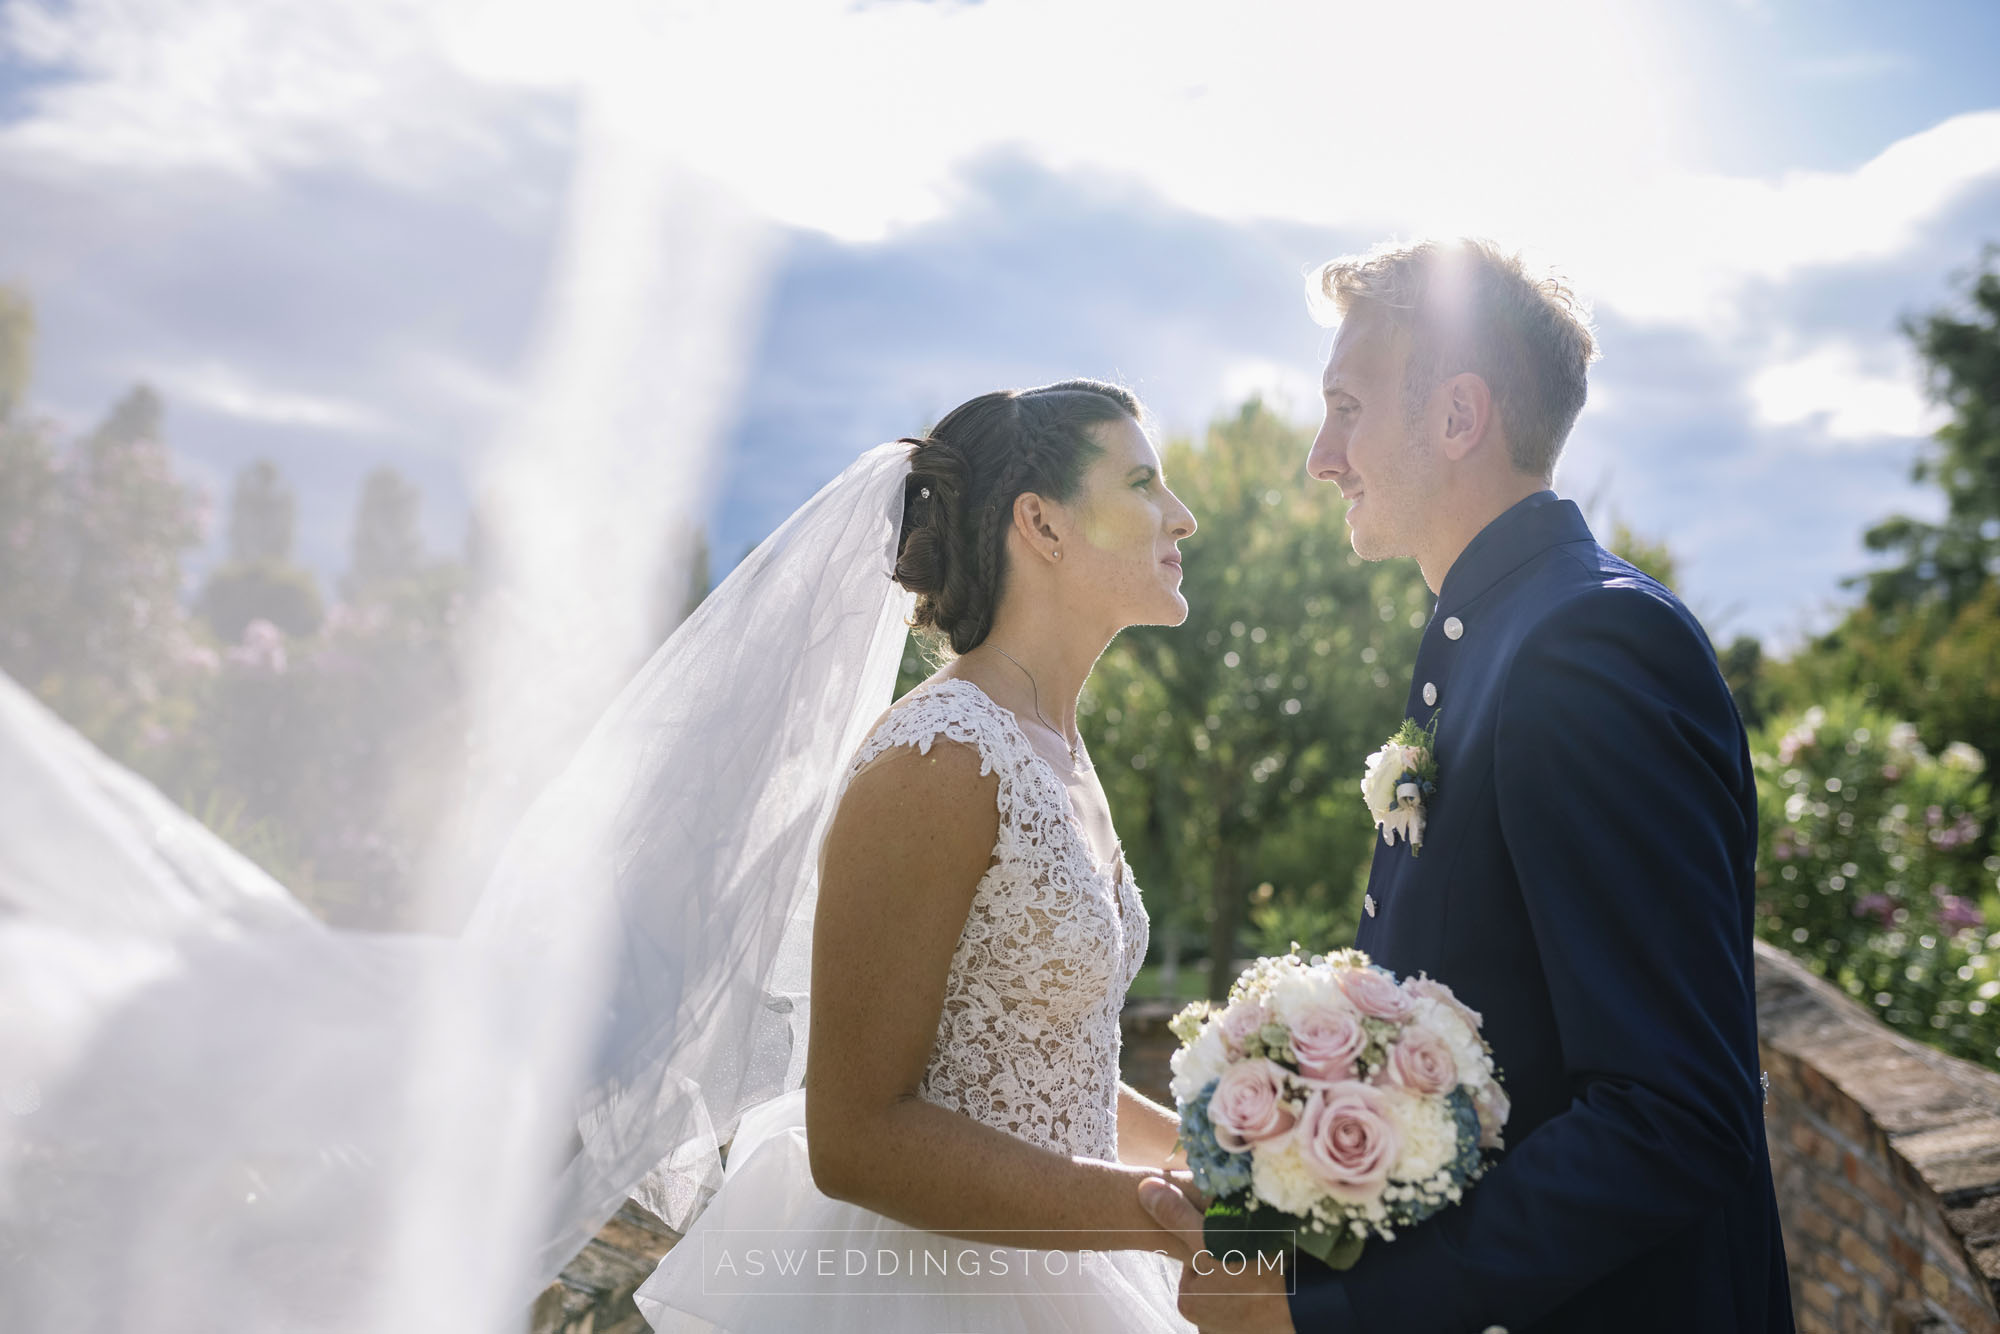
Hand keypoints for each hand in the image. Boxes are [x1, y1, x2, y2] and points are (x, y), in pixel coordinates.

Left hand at [1138, 1177, 1295, 1333]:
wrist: (1313, 1307)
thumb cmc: (1261, 1272)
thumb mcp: (1213, 1237)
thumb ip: (1178, 1216)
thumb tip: (1145, 1190)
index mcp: (1189, 1302)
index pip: (1195, 1260)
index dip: (1214, 1241)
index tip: (1235, 1236)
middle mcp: (1207, 1325)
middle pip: (1216, 1277)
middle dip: (1232, 1260)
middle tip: (1257, 1249)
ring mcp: (1235, 1331)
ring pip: (1239, 1289)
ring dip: (1253, 1275)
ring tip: (1273, 1263)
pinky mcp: (1263, 1332)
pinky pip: (1259, 1304)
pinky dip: (1269, 1292)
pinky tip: (1282, 1281)